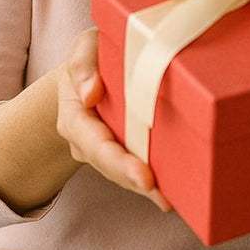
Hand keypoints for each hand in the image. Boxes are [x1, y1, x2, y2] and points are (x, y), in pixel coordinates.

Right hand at [56, 27, 170, 211]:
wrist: (92, 71)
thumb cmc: (92, 57)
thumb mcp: (84, 49)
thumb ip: (82, 65)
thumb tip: (90, 93)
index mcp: (75, 117)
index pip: (94, 143)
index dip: (118, 161)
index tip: (143, 175)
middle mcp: (88, 141)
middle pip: (109, 165)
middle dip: (133, 179)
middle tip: (160, 195)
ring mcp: (106, 150)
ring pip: (123, 173)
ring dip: (147, 188)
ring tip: (171, 200)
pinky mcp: (125, 151)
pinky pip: (137, 168)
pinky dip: (155, 182)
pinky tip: (175, 195)